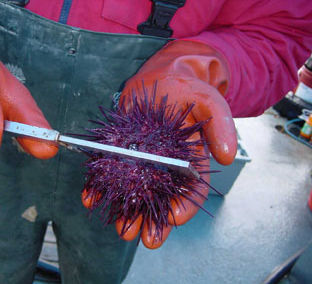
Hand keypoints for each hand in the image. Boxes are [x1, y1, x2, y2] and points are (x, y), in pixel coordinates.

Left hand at [117, 40, 237, 248]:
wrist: (159, 80)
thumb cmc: (187, 91)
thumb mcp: (210, 102)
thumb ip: (221, 127)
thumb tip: (226, 157)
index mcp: (190, 162)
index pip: (191, 190)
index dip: (184, 206)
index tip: (174, 219)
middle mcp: (164, 168)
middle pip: (160, 199)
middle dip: (153, 221)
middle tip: (144, 237)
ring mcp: (141, 162)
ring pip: (134, 192)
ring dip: (126, 210)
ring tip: (119, 225)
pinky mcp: (120, 152)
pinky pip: (110, 172)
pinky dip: (100, 186)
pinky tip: (92, 196)